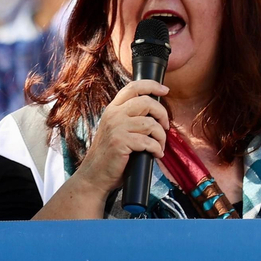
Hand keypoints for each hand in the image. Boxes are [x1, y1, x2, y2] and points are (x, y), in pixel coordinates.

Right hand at [71, 80, 169, 196]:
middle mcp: (114, 114)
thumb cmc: (111, 154)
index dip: (152, 85)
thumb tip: (157, 113)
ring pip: (151, 123)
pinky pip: (149, 142)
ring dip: (161, 137)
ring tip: (159, 146)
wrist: (94, 175)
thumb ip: (131, 118)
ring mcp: (116, 127)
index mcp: (113, 109)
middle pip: (147, 102)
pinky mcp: (120, 142)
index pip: (133, 87)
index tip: (165, 90)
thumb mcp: (117, 129)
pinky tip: (156, 154)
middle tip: (165, 127)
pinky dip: (157, 149)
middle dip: (162, 114)